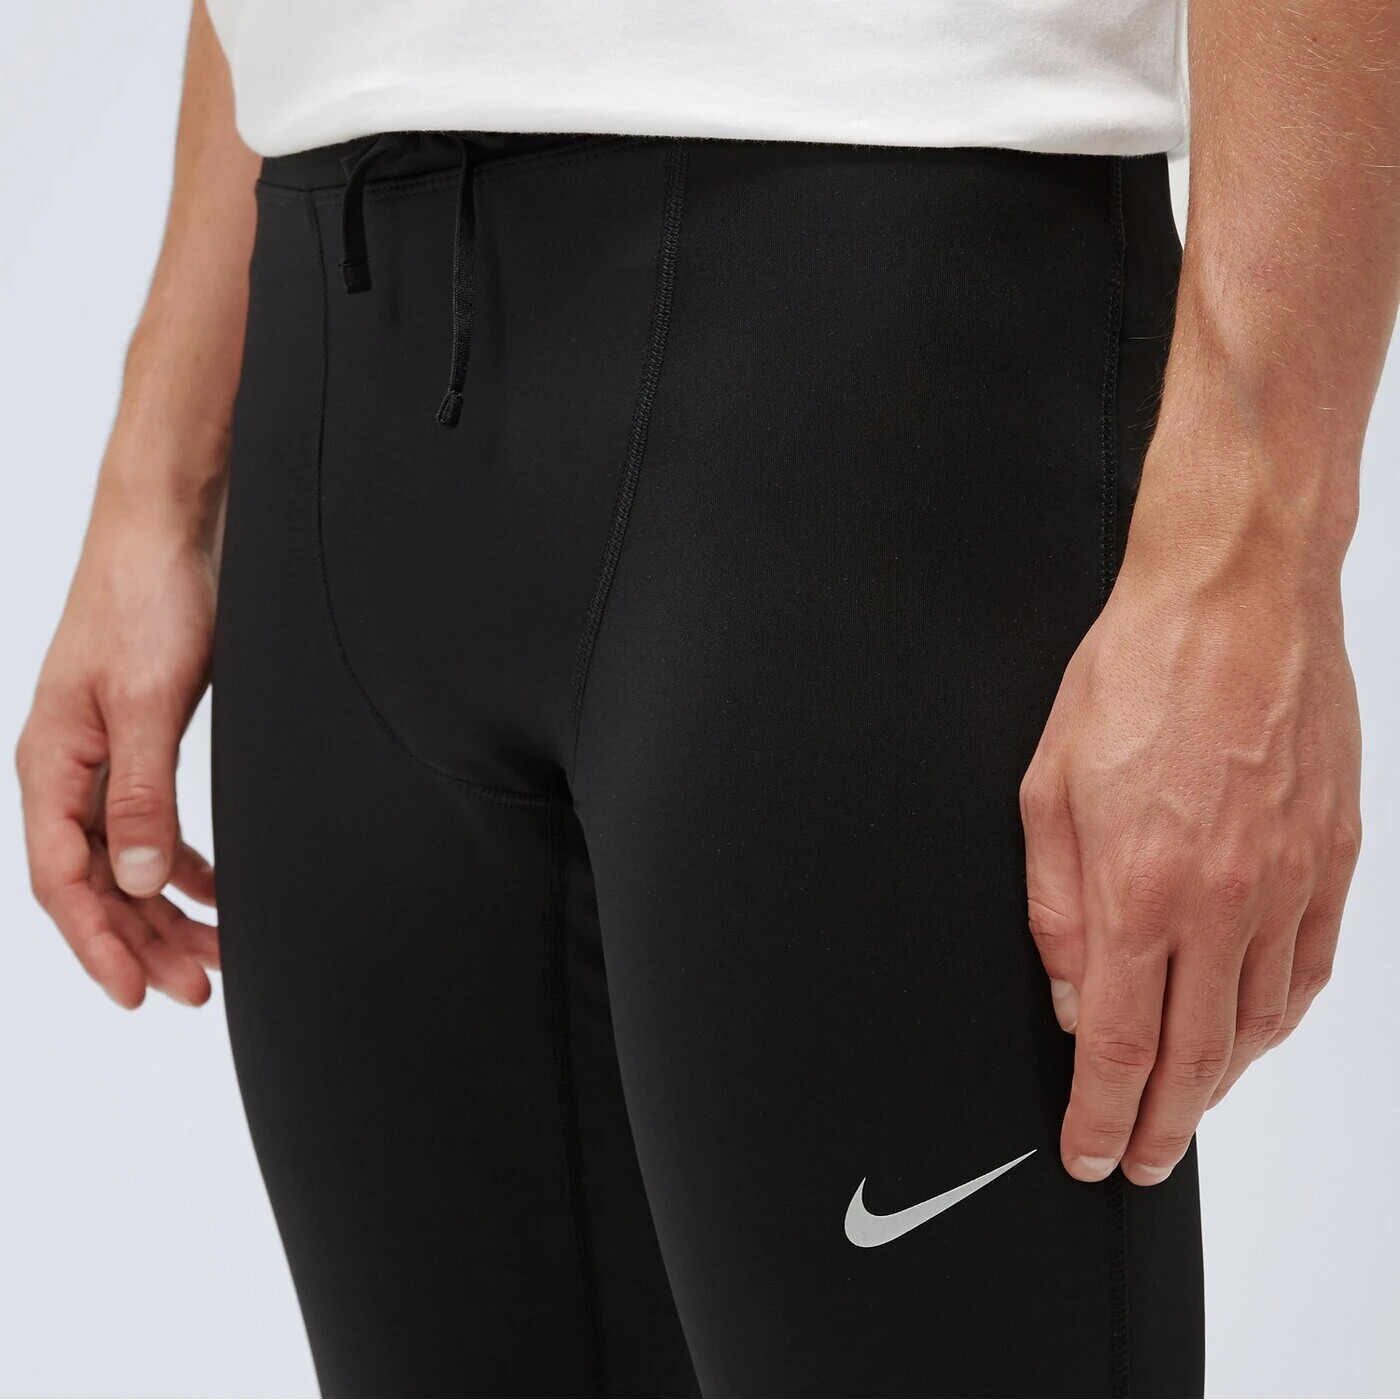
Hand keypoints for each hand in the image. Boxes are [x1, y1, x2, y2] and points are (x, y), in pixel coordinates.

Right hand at [17, 487, 220, 1007]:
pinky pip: (149, 824)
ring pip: (126, 859)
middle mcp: (67, 768)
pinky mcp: (138, 740)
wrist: (165, 530)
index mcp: (50, 764)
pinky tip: (212, 888)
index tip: (137, 993)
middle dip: (142, 941)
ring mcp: (101, 756)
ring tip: (213, 954)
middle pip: (96, 882)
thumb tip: (141, 880)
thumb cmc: (146, 600)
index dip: (98, 944)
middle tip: (196, 988)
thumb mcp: (149, 703)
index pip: (64, 881)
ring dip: (166, 910)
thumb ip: (142, 794)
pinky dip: (181, 863)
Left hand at [1019, 469, 1361, 1186]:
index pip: (1115, 1045)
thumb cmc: (1137, 674)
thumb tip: (1066, 987)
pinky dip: (1280, 1021)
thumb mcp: (1046, 786)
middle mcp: (1220, 902)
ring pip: (1257, 1026)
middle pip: (1193, 1057)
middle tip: (1139, 1157)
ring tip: (1185, 1108)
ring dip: (1219, 1082)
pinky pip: (1311, 971)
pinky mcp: (1334, 860)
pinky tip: (1256, 1035)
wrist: (1236, 600)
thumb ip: (1053, 902)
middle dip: (1159, 1124)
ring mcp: (1288, 885)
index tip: (1089, 1153)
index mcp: (1136, 888)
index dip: (1100, 1115)